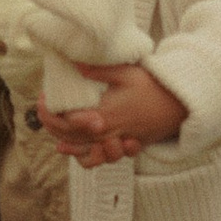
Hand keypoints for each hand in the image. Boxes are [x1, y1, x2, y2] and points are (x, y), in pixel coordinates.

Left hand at [43, 62, 187, 166]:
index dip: (53, 114)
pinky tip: (79, 152)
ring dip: (69, 145)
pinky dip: (88, 157)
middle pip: (74, 137)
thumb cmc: (152, 87)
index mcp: (106, 113)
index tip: (43, 100)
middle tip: (42, 112)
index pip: (71, 120)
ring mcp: (118, 141)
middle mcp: (109, 131)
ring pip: (87, 151)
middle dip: (54, 127)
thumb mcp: (126, 72)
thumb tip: (74, 63)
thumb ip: (99, 70)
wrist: (178, 106)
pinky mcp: (127, 145)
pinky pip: (103, 157)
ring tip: (56, 139)